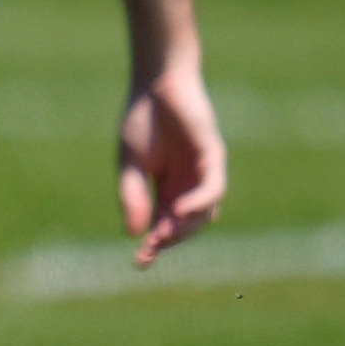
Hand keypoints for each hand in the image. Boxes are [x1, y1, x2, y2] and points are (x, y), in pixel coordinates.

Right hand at [118, 63, 226, 264]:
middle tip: (152, 247)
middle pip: (187, 226)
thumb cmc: (143, 118)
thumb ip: (133, 196)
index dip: (154, 246)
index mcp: (167, 189)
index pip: (164, 226)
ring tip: (164, 233)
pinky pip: (213, 188)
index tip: (139, 263)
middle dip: (170, 240)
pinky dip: (199, 203)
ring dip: (186, 227)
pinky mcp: (213, 156)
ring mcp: (203, 172)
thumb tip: (133, 233)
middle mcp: (189, 185)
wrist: (156, 82)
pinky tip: (180, 209)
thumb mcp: (130, 164)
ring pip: (205, 214)